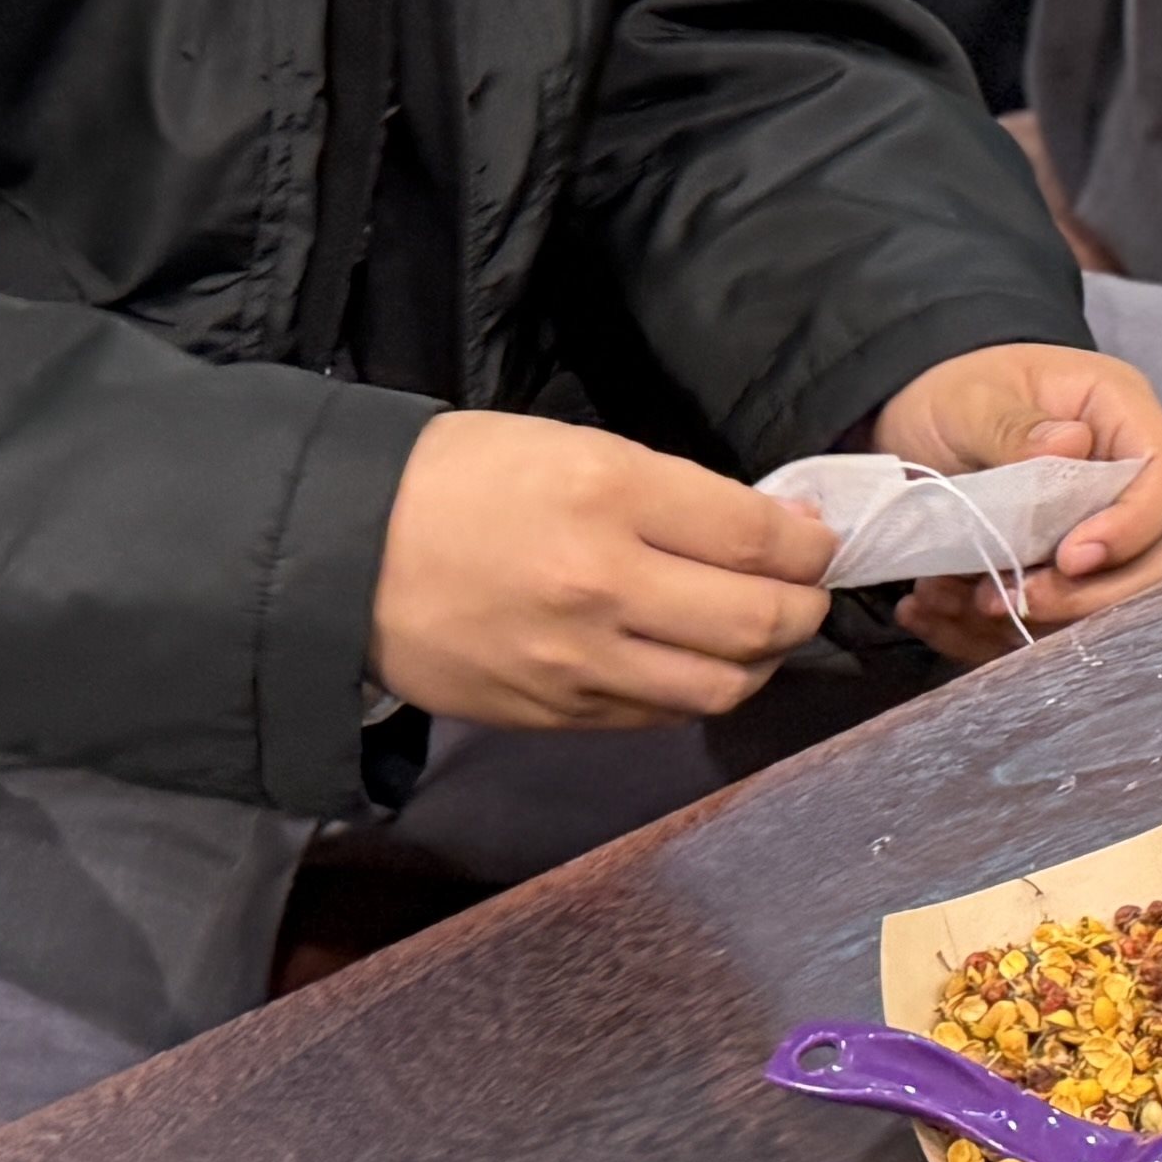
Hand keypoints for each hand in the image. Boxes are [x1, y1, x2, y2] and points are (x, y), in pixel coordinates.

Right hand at [364, 412, 841, 731]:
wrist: (342, 553)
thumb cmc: (458, 478)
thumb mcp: (570, 447)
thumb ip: (670, 492)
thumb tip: (765, 527)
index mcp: (609, 493)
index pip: (756, 537)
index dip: (810, 543)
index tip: (820, 539)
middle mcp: (604, 585)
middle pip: (758, 622)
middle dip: (806, 607)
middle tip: (807, 590)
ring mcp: (580, 662)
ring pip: (721, 686)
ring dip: (762, 660)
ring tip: (760, 633)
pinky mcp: (555, 714)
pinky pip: (660, 713)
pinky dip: (696, 688)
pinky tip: (694, 660)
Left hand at [865, 342, 1161, 656]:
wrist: (912, 422)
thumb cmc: (952, 393)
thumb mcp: (969, 399)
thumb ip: (1012, 425)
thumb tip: (1070, 446)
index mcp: (1121, 417)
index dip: (1133, 528)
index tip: (1070, 557)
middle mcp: (1123, 483)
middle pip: (1149, 562)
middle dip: (1081, 597)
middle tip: (1009, 599)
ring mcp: (1093, 535)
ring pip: (1101, 607)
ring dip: (1027, 622)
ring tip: (952, 597)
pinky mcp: (1056, 580)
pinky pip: (1043, 626)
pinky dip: (984, 634)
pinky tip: (933, 610)